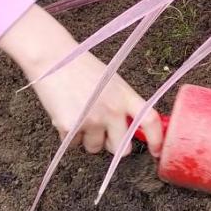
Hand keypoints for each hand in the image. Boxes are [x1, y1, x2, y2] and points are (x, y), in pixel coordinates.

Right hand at [0, 6, 164, 156]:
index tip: (156, 152)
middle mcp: (112, 110)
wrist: (53, 58)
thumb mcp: (111, 81)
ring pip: (95, 148)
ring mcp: (91, 120)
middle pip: (122, 147)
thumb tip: (130, 127)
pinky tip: (66, 115)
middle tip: (104, 133)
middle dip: (113, 145)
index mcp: (125, 95)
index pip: (149, 120)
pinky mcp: (70, 127)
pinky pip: (73, 145)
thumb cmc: (81, 67)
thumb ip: (122, 103)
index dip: (157, 139)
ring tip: (80, 116)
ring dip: (88, 139)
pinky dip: (69, 136)